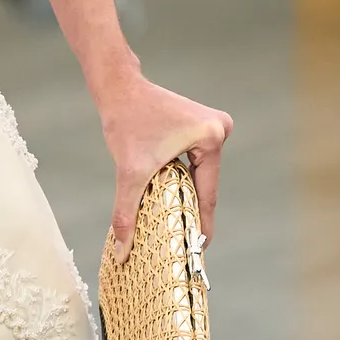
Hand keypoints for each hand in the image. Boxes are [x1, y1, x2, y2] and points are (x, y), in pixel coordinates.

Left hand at [100, 71, 232, 254]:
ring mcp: (214, 126)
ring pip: (201, 174)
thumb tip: (121, 252)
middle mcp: (220, 129)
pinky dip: (184, 179)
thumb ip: (125, 213)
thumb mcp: (128, 172)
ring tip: (180, 228)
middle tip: (185, 245)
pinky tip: (174, 200)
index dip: (202, 225)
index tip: (198, 250)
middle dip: (193, 212)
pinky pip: (196, 162)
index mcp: (210, 138)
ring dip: (188, 196)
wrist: (119, 88)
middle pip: (205, 184)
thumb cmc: (125, 123)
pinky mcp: (203, 126)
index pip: (207, 193)